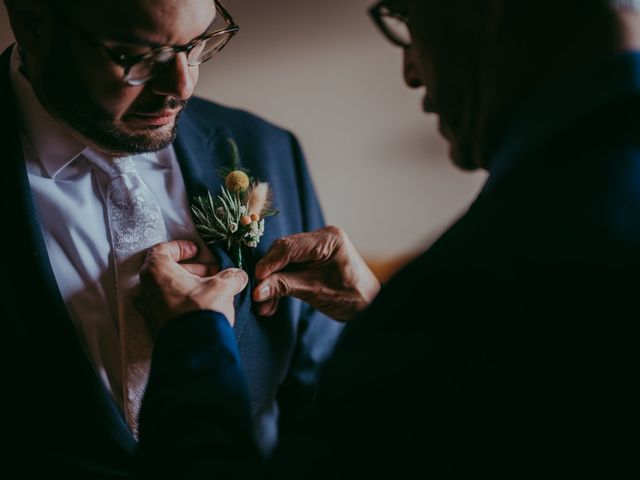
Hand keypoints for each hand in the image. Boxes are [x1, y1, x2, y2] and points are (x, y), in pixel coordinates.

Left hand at [135, 240, 248, 334]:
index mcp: (156, 272)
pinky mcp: (155, 327)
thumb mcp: (222, 287)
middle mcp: (145, 290)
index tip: (197, 251)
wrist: (194, 350)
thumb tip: (239, 276)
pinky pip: (166, 307)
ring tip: (209, 289)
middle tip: (210, 271)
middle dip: (190, 269)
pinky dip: (182, 301)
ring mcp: (148, 310)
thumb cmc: (201, 311)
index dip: (181, 248)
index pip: (162, 250)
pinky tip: (201, 306)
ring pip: (166, 290)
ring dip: (187, 286)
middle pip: (165, 270)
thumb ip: (231, 277)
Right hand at [252, 226, 380, 320]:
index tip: (255, 282)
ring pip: (283, 262)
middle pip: (283, 253)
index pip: (289, 246)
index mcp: (328, 239)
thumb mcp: (316, 291)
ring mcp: (316, 247)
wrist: (370, 307)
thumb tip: (257, 290)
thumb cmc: (351, 297)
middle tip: (257, 298)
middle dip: (269, 276)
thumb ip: (285, 287)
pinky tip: (273, 302)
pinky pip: (290, 268)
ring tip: (265, 307)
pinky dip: (281, 284)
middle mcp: (321, 237)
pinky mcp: (312, 259)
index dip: (269, 264)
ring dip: (273, 283)